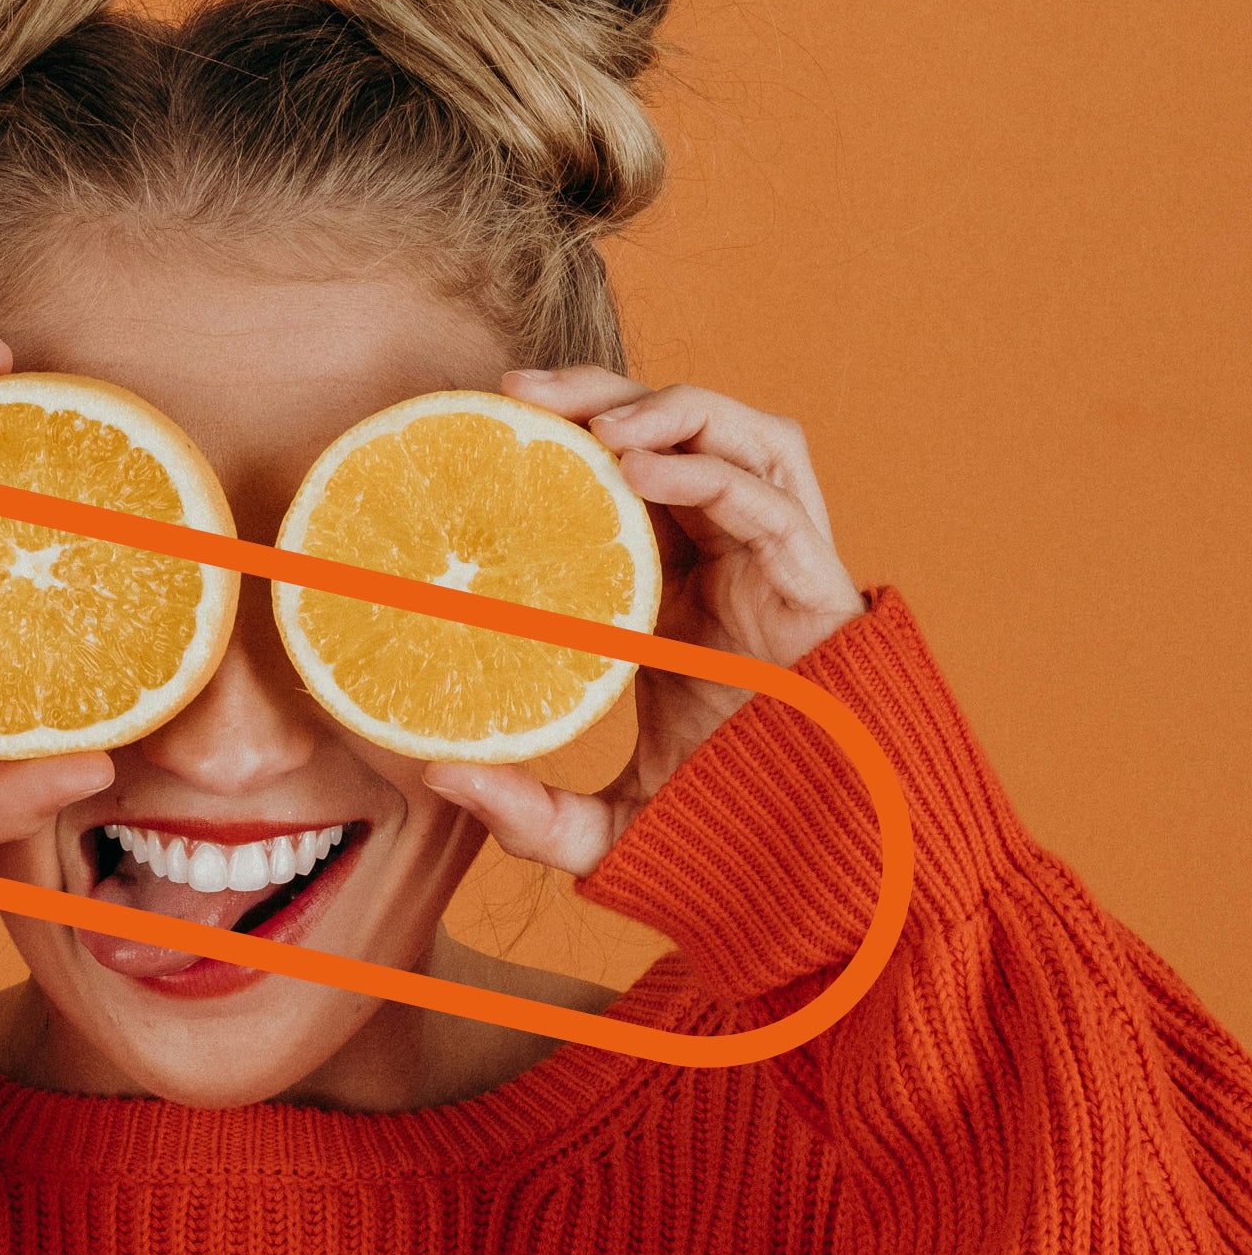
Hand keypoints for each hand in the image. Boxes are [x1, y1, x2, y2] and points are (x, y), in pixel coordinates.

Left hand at [422, 365, 865, 880]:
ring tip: (590, 424)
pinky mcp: (816, 580)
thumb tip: (438, 777)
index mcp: (675, 589)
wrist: (815, 861)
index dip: (564, 440)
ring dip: (663, 407)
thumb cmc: (721, 828)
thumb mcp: (602, 826)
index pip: (621, 481)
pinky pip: (765, 495)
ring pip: (732, 435)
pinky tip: (639, 469)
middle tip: (516, 392)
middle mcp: (727, 559)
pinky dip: (704, 469)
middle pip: (671, 432)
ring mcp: (776, 563)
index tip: (485, 426)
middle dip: (599, 394)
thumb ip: (526, 810)